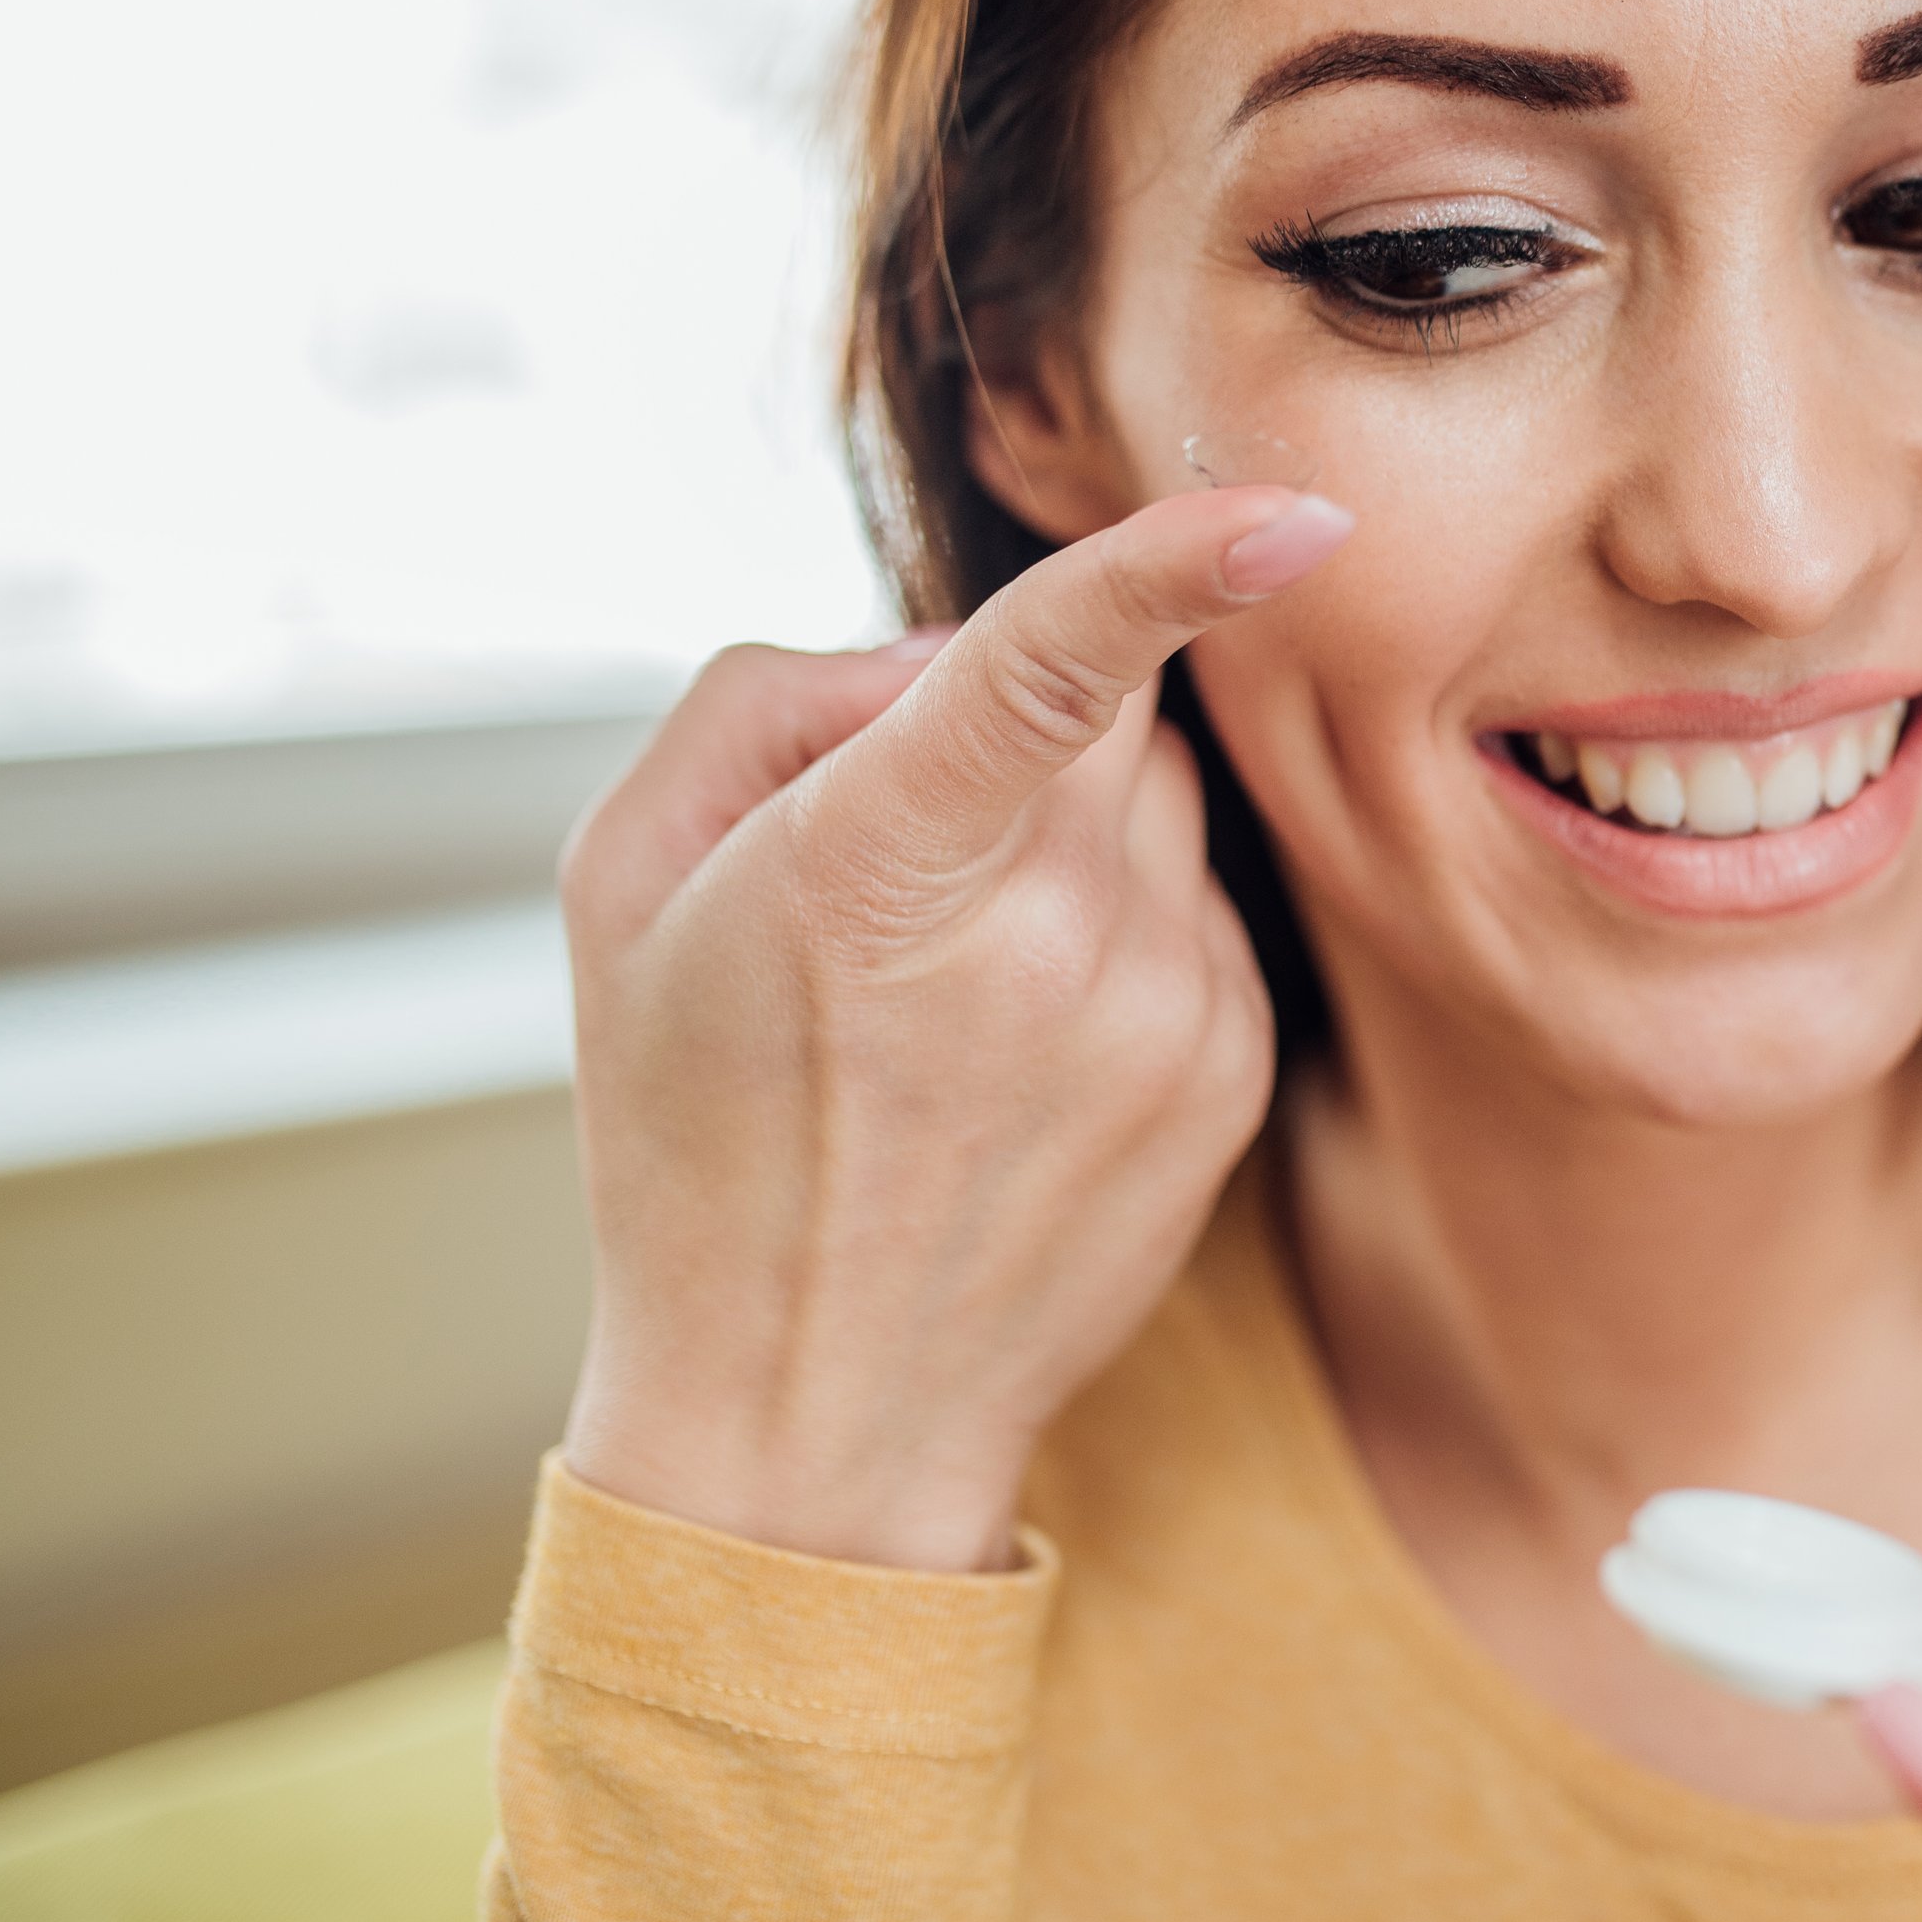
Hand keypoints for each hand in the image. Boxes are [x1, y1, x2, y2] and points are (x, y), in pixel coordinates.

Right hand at [554, 484, 1351, 1572]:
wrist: (814, 1413)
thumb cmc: (694, 1130)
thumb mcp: (624, 884)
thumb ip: (772, 698)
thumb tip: (947, 649)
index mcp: (877, 871)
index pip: (1050, 671)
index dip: (1176, 561)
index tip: (1297, 509)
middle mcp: (1047, 937)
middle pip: (1119, 713)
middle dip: (1035, 730)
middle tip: (912, 858)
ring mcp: (1160, 1011)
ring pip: (1169, 806)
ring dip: (1084, 835)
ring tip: (958, 984)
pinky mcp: (1234, 1070)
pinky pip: (1204, 911)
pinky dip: (1130, 933)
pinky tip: (1029, 1049)